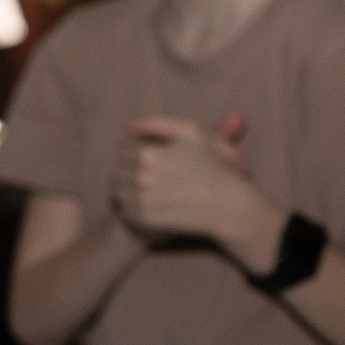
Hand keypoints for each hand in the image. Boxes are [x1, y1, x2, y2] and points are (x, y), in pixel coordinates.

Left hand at [113, 111, 279, 262]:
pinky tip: (152, 205)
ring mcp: (142, 200)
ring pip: (117, 192)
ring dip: (128, 190)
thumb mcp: (191, 133)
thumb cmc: (212, 166)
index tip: (150, 160)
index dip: (134, 153)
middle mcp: (141, 177)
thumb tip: (126, 125)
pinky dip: (132, 208)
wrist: (227, 206)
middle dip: (129, 172)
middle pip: (117, 171)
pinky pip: (125, 211)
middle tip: (151, 177)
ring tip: (151, 191)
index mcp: (148, 154)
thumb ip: (156, 123)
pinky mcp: (144, 220)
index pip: (121, 150)